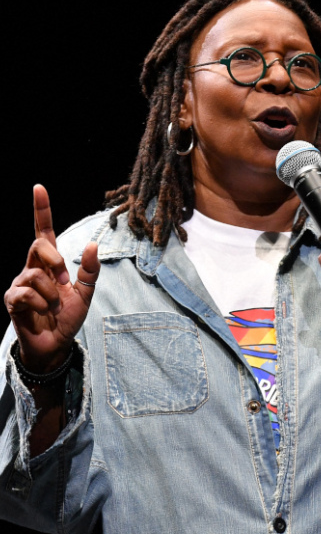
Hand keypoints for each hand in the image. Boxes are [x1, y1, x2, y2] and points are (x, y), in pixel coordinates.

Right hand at [4, 185, 99, 372]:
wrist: (55, 344)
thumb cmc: (66, 318)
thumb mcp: (85, 293)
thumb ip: (90, 271)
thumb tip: (95, 244)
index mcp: (49, 265)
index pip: (43, 232)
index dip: (41, 210)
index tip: (39, 188)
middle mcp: (31, 269)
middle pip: (38, 245)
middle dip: (55, 259)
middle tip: (64, 280)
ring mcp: (19, 284)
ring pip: (35, 274)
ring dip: (52, 292)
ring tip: (53, 306)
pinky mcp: (11, 300)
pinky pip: (26, 293)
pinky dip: (41, 302)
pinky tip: (42, 311)